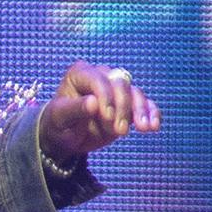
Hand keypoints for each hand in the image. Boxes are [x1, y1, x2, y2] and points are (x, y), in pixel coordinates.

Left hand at [36, 62, 161, 159]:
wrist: (64, 137)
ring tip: (144, 128)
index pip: (98, 80)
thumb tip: (94, 103)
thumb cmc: (57, 124)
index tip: (106, 117)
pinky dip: (151, 113)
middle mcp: (101, 77)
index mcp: (80, 74)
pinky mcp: (128, 105)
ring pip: (135, 93)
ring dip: (141, 110)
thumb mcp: (59, 118)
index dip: (105, 96)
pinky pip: (144, 104)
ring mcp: (116, 90)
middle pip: (121, 85)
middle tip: (120, 131)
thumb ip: (75, 109)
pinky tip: (154, 126)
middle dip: (123, 107)